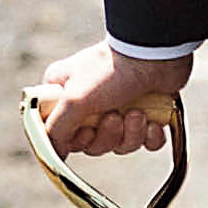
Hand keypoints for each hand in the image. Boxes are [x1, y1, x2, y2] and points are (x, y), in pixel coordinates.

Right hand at [34, 42, 189, 159]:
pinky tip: (154, 122)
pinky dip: (151, 136)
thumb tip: (53, 153)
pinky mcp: (146, 114)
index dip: (76, 140)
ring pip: (120, 144)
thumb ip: (56, 130)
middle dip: (108, 135)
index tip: (87, 130)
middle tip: (115, 117)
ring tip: (138, 113)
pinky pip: (146, 142)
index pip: (61, 134)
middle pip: (93, 144)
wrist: (154, 54)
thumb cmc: (109, 71)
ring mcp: (118, 108)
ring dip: (131, 133)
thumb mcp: (74, 100)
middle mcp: (88, 104)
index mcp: (64, 96)